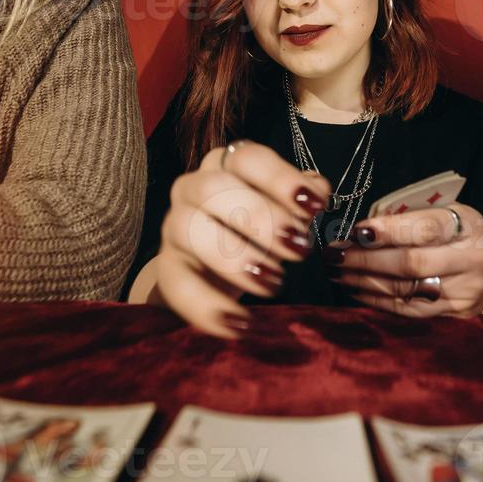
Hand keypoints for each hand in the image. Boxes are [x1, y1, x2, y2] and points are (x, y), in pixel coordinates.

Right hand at [153, 141, 329, 337]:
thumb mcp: (287, 213)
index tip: (314, 206)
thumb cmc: (258, 231)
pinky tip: (240, 323)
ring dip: (233, 258)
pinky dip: (208, 306)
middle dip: (258, 218)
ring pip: (188, 228)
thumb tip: (316, 192)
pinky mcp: (166, 268)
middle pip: (213, 188)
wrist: (214, 270)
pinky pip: (176, 284)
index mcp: (227, 166)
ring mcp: (174, 226)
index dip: (280, 179)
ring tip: (273, 283)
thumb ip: (303, 200)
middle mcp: (193, 188)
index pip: (247, 158)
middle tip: (298, 249)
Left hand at [325, 204, 482, 317]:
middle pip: (412, 263)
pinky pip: (406, 309)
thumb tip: (358, 233)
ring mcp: (465, 292)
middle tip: (334, 254)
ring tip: (336, 270)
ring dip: (362, 279)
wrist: (479, 268)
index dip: (389, 230)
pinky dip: (375, 299)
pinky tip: (354, 288)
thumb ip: (405, 220)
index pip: (425, 228)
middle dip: (366, 258)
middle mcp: (473, 260)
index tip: (356, 230)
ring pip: (404, 289)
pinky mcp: (455, 317)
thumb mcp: (439, 215)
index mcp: (468, 225)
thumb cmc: (450, 235)